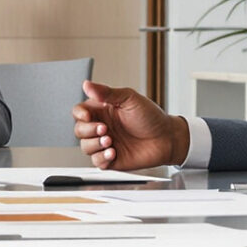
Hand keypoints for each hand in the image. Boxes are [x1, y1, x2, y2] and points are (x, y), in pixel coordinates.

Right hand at [71, 81, 188, 170]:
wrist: (167, 138)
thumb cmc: (151, 117)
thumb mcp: (129, 99)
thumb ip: (107, 92)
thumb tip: (87, 85)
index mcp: (103, 111)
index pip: (79, 112)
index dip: (79, 114)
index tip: (88, 116)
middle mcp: (102, 127)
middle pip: (79, 130)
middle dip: (88, 130)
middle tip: (105, 129)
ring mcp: (106, 144)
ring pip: (85, 147)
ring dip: (95, 144)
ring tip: (110, 141)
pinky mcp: (111, 159)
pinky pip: (96, 161)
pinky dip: (102, 158)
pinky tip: (113, 152)